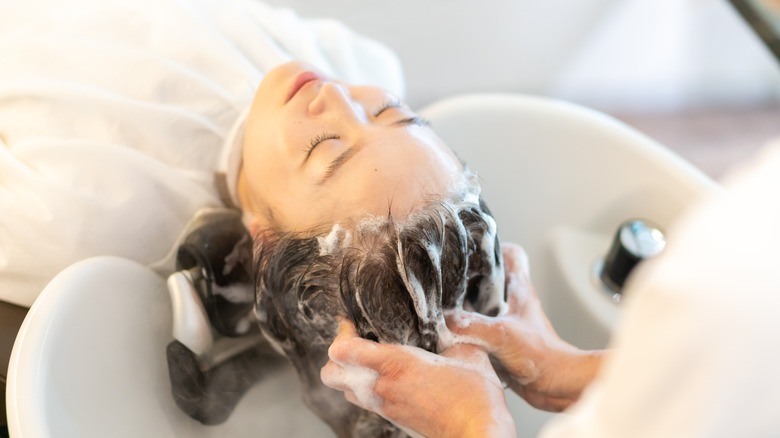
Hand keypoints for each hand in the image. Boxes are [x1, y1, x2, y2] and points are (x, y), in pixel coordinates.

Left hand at [321, 320, 515, 437]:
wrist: (479, 434)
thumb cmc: (475, 396)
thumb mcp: (466, 352)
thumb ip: (450, 334)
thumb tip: (447, 321)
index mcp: (395, 365)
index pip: (343, 350)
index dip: (342, 332)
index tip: (352, 322)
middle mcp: (382, 387)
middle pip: (331, 374)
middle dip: (337, 357)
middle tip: (356, 341)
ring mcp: (386, 406)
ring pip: (346, 390)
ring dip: (351, 375)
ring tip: (372, 360)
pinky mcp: (394, 419)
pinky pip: (366, 402)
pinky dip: (368, 389)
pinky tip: (391, 378)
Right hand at [446, 243, 602, 411]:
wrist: (557, 384)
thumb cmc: (543, 355)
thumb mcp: (503, 335)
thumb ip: (471, 325)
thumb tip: (445, 320)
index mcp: (518, 288)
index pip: (509, 253)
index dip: (491, 246)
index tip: (470, 248)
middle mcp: (512, 301)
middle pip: (489, 277)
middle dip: (467, 277)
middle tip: (446, 278)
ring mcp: (507, 321)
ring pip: (481, 304)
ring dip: (464, 306)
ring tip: (442, 305)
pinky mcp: (501, 341)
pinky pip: (478, 328)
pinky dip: (465, 330)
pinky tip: (450, 334)